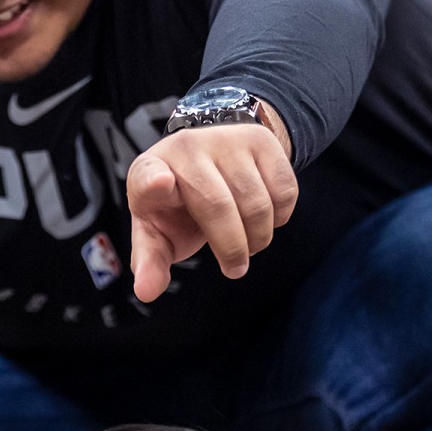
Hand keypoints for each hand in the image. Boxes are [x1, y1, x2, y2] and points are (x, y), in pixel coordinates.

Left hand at [126, 111, 296, 302]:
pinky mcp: (261, 140)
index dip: (153, 182)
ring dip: (259, 237)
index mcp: (149, 172)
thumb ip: (151, 261)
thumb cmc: (178, 205)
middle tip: (235, 268)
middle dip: (232, 248)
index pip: (147, 176)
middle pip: (218, 206)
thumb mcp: (158, 231)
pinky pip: (284, 191)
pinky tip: (263, 218)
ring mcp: (226, 139)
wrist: (211, 159)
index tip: (159, 184)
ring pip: (257, 202)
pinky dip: (280, 217)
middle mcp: (186, 148)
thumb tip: (147, 292)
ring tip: (248, 244)